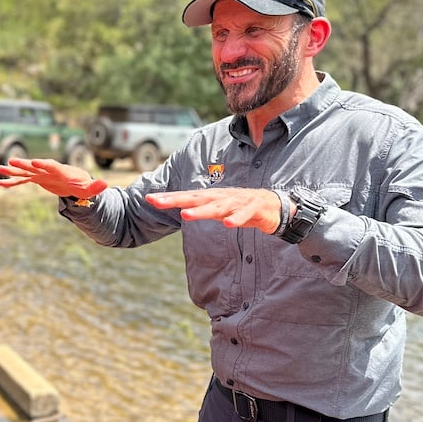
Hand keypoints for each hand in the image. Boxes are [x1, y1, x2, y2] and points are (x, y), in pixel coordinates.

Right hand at [0, 158, 107, 199]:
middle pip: (34, 166)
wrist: (76, 183)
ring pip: (25, 172)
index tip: (34, 162)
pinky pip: (23, 181)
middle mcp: (48, 170)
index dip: (43, 164)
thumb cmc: (83, 184)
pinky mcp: (37, 180)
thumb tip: (105, 185)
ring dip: (13, 171)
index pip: (51, 165)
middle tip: (11, 161)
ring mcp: (41, 174)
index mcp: (61, 170)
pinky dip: (12, 182)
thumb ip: (95, 186)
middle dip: (23, 164)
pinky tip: (0, 184)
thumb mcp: (89, 188)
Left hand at [146, 187, 281, 232]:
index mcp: (212, 197)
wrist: (273, 205)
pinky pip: (244, 215)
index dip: (168, 198)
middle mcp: (221, 197)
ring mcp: (237, 202)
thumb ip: (201, 210)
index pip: (186, 197)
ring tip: (186, 215)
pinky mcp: (253, 209)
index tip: (149, 199)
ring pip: (217, 206)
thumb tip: (181, 211)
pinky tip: (228, 225)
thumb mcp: (217, 209)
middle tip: (157, 203)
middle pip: (196, 198)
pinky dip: (236, 219)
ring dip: (202, 211)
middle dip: (176, 200)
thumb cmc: (241, 207)